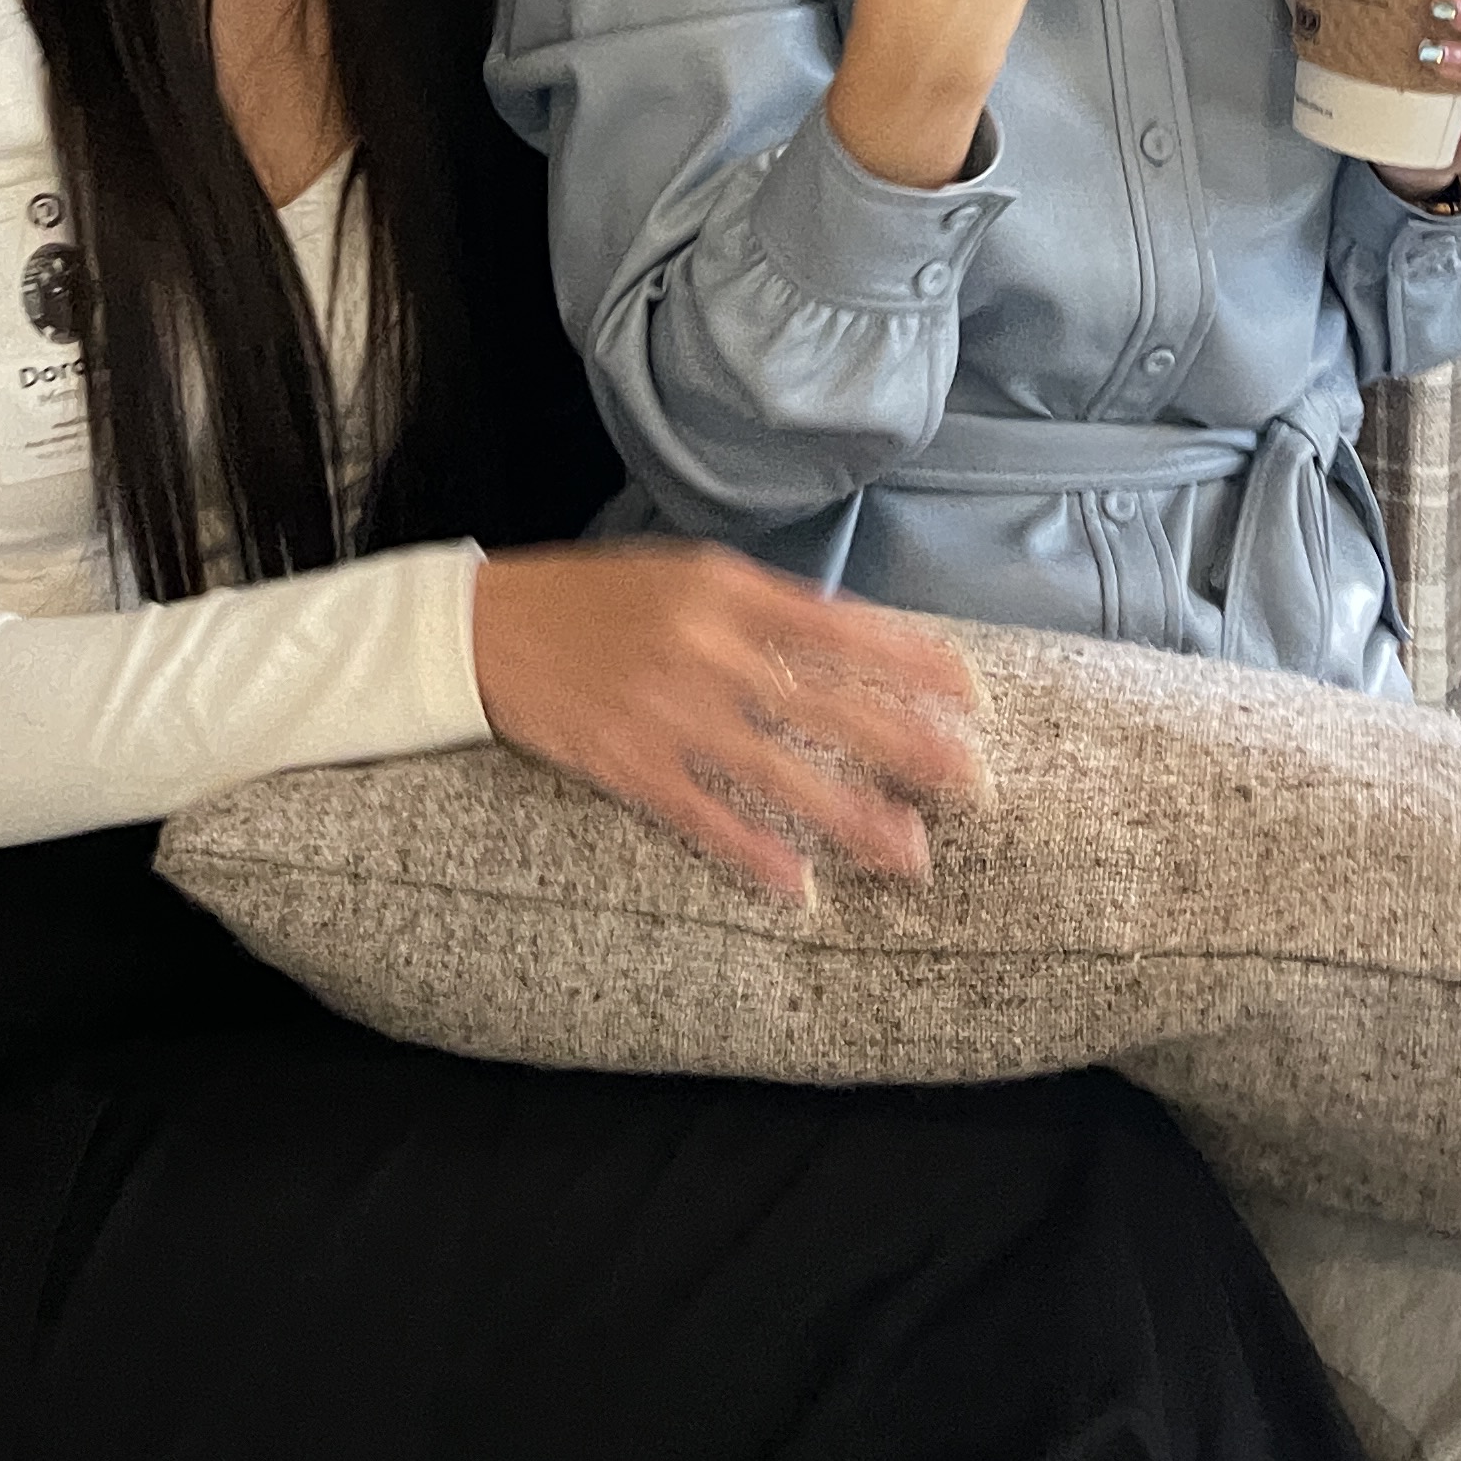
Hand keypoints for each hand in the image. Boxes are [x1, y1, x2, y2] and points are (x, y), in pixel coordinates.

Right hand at [469, 538, 989, 904]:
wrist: (485, 629)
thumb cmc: (597, 598)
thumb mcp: (685, 572)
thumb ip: (765, 606)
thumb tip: (852, 641)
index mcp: (727, 590)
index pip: (844, 628)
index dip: (914, 663)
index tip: (974, 696)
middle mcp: (706, 648)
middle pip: (828, 705)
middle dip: (908, 747)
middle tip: (976, 784)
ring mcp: (667, 712)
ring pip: (778, 773)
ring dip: (851, 817)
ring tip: (914, 854)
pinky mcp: (626, 765)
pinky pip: (703, 817)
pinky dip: (751, 853)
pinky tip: (799, 887)